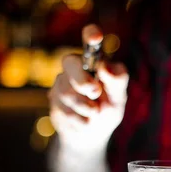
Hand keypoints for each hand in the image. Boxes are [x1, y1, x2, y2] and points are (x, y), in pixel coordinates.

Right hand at [48, 24, 128, 143]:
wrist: (90, 136)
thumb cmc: (107, 112)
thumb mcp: (118, 99)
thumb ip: (116, 81)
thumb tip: (105, 65)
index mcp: (95, 61)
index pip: (90, 40)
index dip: (91, 35)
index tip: (95, 36)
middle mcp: (75, 67)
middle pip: (69, 62)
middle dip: (82, 80)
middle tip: (95, 92)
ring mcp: (61, 82)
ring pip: (66, 91)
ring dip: (85, 107)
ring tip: (94, 114)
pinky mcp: (53, 98)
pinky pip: (62, 108)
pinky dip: (78, 119)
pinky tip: (84, 122)